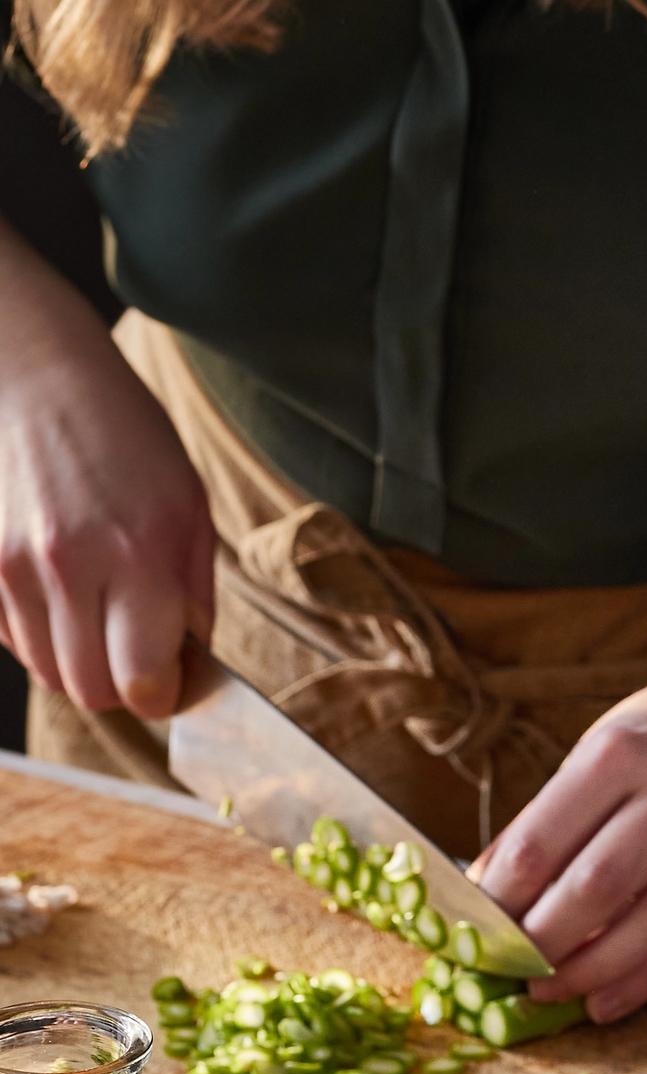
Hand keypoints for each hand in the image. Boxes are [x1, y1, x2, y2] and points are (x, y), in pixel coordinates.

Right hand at [0, 226, 213, 719]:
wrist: (32, 372)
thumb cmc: (125, 438)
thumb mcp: (188, 510)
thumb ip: (193, 598)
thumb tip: (189, 667)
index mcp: (140, 556)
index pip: (143, 684)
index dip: (162, 692)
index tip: (170, 675)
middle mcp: (69, 566)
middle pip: (91, 691)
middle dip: (120, 684)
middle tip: (133, 647)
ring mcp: (10, 565)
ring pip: (46, 672)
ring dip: (76, 660)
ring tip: (96, 611)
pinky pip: (9, 638)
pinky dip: (36, 633)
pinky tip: (55, 590)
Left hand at [470, 668, 646, 1023]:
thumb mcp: (600, 753)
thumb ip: (549, 822)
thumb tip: (487, 897)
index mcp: (621, 750)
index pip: (541, 843)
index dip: (500, 902)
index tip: (475, 936)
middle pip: (596, 888)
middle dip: (543, 944)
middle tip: (511, 973)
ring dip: (592, 971)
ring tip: (553, 993)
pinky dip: (643, 979)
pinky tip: (605, 1001)